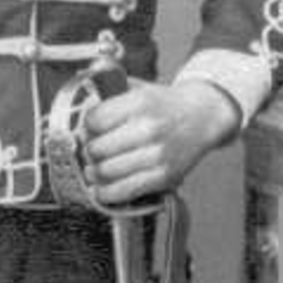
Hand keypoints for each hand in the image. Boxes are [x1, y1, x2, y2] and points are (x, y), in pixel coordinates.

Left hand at [82, 78, 240, 205]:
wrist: (202, 117)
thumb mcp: (138, 89)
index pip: (94, 120)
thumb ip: (109, 95)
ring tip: (92, 170)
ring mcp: (156, 155)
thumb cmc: (164, 105)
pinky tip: (100, 189)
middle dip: (87, 152)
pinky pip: (124, 191)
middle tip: (89, 152)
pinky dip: (106, 193)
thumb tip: (80, 105)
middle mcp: (148, 129)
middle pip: (97, 149)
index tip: (87, 130)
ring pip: (107, 172)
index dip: (85, 127)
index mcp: (139, 103)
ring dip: (93, 174)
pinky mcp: (163, 177)